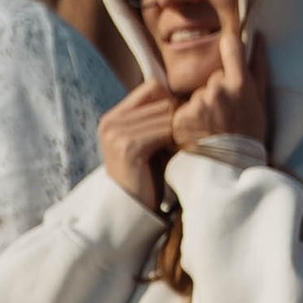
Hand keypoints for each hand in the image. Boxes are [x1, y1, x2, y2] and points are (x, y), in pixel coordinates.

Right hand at [99, 80, 179, 214]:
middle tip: (187, 139)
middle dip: (180, 117)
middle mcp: (111, 122)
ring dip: (180, 130)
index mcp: (114, 118)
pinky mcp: (128, 147)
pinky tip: (178, 154)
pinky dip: (177, 140)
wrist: (132, 214)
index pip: (153, 87)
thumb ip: (159, 121)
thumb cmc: (147, 180)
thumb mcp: (150, 145)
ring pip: (167, 113)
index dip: (173, 102)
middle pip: (162, 98)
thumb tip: (191, 97)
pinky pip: (164, 130)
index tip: (182, 126)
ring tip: (183, 148)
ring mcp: (117, 133)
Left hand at [170, 10, 269, 156]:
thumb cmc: (249, 135)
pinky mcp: (180, 118)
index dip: (229, 47)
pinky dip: (187, 120)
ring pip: (197, 94)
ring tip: (211, 127)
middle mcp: (218, 90)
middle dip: (216, 91)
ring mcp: (198, 104)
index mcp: (240, 84)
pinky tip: (198, 134)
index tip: (229, 52)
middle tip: (224, 115)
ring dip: (201, 107)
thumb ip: (258, 67)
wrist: (230, 170)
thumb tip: (258, 35)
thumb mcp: (261, 102)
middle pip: (212, 77)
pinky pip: (182, 110)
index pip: (231, 46)